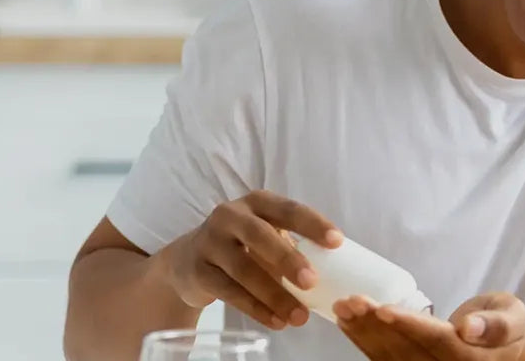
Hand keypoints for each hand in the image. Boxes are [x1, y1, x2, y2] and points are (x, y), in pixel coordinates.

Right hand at [156, 189, 342, 329]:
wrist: (187, 261)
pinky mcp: (198, 270)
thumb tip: (338, 274)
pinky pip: (229, 292)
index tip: (337, 242)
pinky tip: (275, 321)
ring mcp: (210, 242)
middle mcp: (230, 215)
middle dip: (288, 258)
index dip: (313, 224)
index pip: (289, 209)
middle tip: (312, 282)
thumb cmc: (242, 246)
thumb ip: (293, 245)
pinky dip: (255, 308)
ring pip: (243, 269)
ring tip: (299, 317)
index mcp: (257, 202)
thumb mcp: (265, 236)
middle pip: (260, 235)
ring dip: (274, 295)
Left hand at [334, 292, 524, 360]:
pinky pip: (384, 360)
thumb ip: (497, 324)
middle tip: (352, 300)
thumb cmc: (504, 323)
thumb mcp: (512, 316)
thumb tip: (470, 328)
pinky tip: (348, 322)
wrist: (498, 346)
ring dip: (363, 332)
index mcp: (473, 360)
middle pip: (407, 352)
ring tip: (344, 307)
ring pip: (390, 358)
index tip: (384, 307)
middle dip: (376, 326)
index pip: (439, 342)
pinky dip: (363, 340)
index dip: (410, 326)